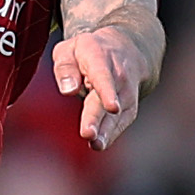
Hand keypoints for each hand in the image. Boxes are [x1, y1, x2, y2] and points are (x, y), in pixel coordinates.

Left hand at [56, 25, 145, 151]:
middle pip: (106, 100)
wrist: (126, 49)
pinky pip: (120, 123)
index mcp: (100, 57)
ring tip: (96, 145)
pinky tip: (99, 144)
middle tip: (89, 135)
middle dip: (98, 118)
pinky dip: (110, 134)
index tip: (111, 107)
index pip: (104, 76)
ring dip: (107, 131)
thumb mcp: (70, 49)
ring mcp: (126, 93)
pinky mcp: (129, 108)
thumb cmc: (90, 52)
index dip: (108, 91)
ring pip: (117, 115)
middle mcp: (118, 76)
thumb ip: (65, 67)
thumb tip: (68, 90)